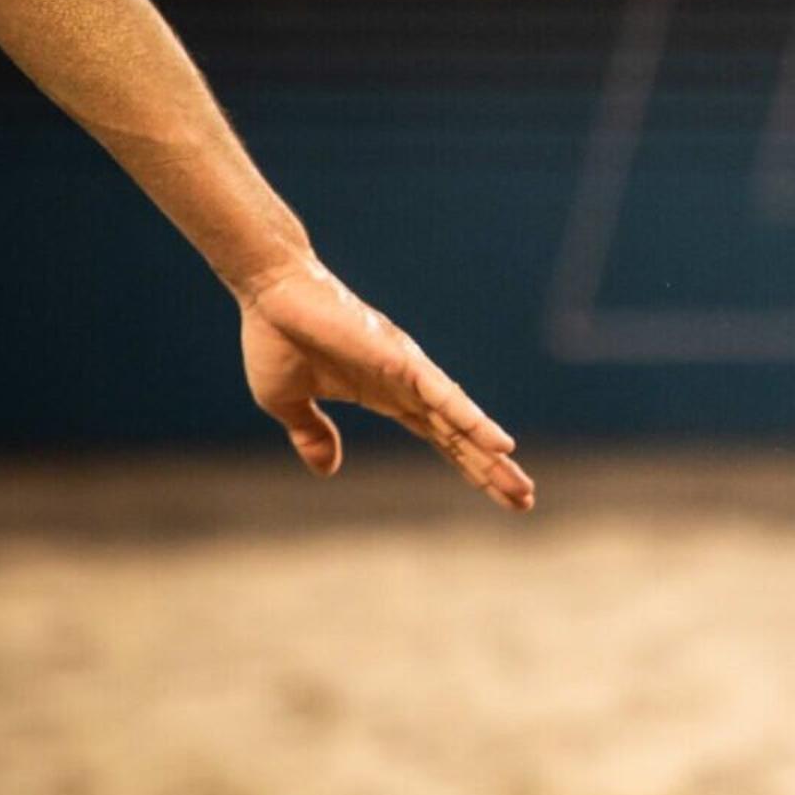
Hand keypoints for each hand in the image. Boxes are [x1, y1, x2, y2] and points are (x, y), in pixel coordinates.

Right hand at [238, 259, 532, 510]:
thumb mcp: (290, 403)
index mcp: (389, 397)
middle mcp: (410, 387)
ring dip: (490, 454)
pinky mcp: (402, 360)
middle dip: (491, 470)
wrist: (269, 294)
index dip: (469, 466)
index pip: (441, 439)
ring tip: (521, 486)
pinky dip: (472, 420)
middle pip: (460, 437)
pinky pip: (444, 396)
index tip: (497, 493)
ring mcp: (410, 373)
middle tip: (524, 500)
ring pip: (460, 422)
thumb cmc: (278, 338)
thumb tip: (327, 471)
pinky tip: (500, 444)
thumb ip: (313, 435)